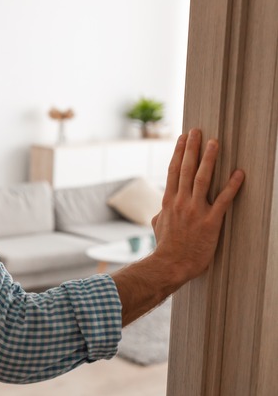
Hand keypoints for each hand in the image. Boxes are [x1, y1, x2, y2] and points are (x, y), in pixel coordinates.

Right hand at [151, 128, 244, 282]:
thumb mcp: (158, 227)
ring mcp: (195, 211)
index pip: (174, 172)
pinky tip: (239, 174)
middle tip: (197, 132)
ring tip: (214, 143)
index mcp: (168, 202)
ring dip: (209, 159)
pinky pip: (223, 200)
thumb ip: (160, 214)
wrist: (170, 264)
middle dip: (192, 148)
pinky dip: (232, 186)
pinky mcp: (210, 222)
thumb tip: (159, 211)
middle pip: (187, 170)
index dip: (179, 153)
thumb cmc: (165, 248)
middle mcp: (181, 202)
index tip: (183, 139)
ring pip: (203, 179)